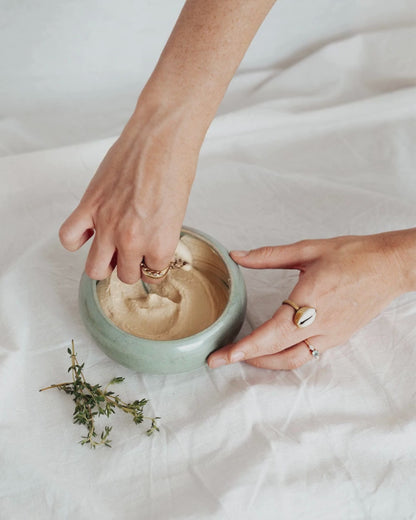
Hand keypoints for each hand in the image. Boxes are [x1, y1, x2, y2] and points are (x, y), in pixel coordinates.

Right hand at [59, 102, 201, 283]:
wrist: (160, 137)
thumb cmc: (175, 168)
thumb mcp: (177, 213)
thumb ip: (158, 237)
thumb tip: (146, 247)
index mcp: (160, 244)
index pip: (154, 274)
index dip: (154, 264)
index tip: (153, 256)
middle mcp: (132, 241)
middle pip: (124, 276)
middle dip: (131, 266)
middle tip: (134, 252)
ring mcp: (107, 225)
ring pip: (95, 269)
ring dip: (105, 263)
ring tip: (112, 249)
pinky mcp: (89, 206)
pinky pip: (69, 239)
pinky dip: (76, 241)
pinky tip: (89, 232)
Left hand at [208, 230, 415, 369]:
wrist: (390, 265)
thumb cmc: (353, 255)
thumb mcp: (308, 250)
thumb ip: (268, 256)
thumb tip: (238, 256)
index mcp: (310, 300)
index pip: (271, 334)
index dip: (245, 348)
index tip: (222, 356)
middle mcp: (321, 324)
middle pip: (278, 353)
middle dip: (246, 359)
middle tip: (221, 359)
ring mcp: (332, 335)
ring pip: (293, 360)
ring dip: (266, 362)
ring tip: (244, 355)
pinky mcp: (339, 337)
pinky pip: (308, 354)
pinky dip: (286, 356)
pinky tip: (274, 348)